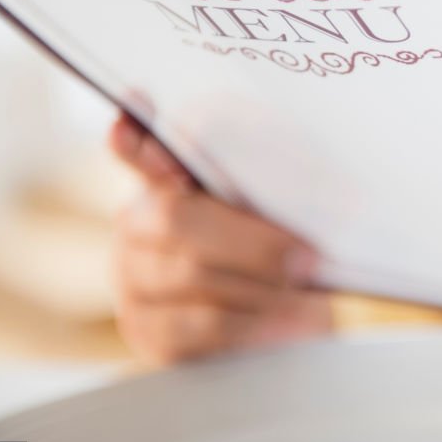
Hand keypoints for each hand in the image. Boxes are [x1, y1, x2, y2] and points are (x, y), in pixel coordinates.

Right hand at [108, 114, 331, 363]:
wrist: (303, 316)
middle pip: (175, 216)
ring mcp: (133, 277)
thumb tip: (279, 156)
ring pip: (190, 273)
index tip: (138, 109)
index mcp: (171, 174)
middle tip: (308, 257)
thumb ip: (285, 167)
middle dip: (250, 240)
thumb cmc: (297, 241)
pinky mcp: (149, 331)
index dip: (135, 136)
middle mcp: (139, 220)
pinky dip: (254, 322)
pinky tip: (290, 321)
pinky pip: (197, 327)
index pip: (138, 146)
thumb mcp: (302, 196)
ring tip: (308, 290)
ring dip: (261, 283)